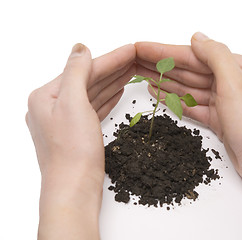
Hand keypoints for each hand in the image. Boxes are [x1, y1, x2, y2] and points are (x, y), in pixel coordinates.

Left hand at [26, 43, 134, 238]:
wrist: (73, 188)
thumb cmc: (71, 151)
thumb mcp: (72, 103)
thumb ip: (76, 72)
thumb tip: (81, 49)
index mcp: (46, 96)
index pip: (85, 70)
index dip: (111, 59)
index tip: (132, 50)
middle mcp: (53, 107)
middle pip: (89, 80)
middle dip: (114, 69)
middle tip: (136, 58)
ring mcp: (65, 121)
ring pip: (93, 94)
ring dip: (112, 82)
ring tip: (132, 71)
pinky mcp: (77, 133)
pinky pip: (94, 108)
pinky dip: (107, 99)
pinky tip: (118, 92)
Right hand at [135, 33, 241, 239]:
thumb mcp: (235, 81)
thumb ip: (215, 55)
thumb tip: (196, 37)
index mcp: (236, 66)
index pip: (192, 55)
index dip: (163, 51)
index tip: (140, 48)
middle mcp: (228, 81)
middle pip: (187, 70)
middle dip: (160, 65)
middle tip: (134, 60)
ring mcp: (222, 101)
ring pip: (186, 87)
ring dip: (163, 80)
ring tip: (141, 75)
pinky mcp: (217, 118)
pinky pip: (190, 104)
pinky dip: (173, 99)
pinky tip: (158, 92)